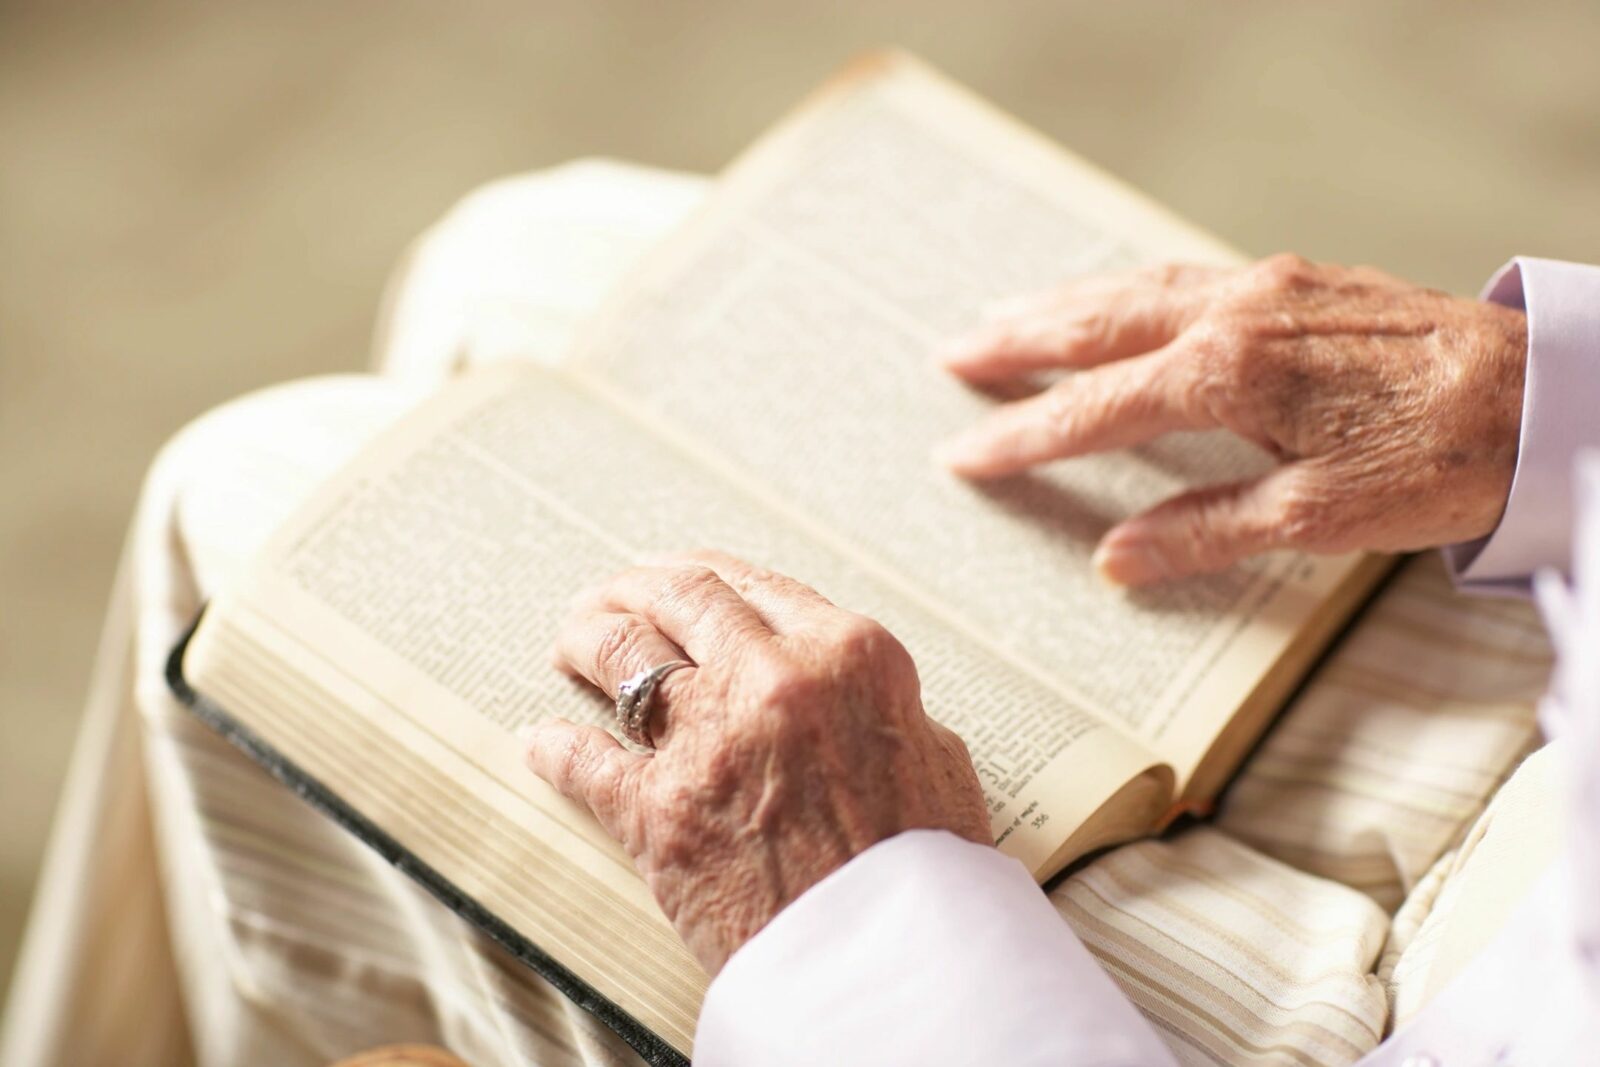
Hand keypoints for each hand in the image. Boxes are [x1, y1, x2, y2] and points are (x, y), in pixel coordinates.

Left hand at [523, 550, 990, 973]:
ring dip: (586, 637)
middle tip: (610, 593)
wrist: (892, 961)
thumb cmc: (925, 872)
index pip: (756, 584)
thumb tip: (842, 694)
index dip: (704, 571)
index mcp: (848, 655)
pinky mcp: (658, 811)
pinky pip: (586, 761)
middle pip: (680, 598)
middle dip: (634, 586)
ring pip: (623, 652)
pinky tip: (541, 741)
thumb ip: (877, 706)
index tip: (678, 572)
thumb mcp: (934, 757)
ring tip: (570, 641)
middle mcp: (772, 678)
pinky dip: (556, 748)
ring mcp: (708, 739)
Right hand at [934, 255, 1528, 584]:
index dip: (1022, 435)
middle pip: (1097, 325)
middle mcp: (1235, 314)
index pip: (1094, 408)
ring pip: (1138, 289)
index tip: (964, 452)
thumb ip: (1205, 531)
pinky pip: (1187, 277)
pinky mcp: (1300, 282)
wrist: (1542, 395)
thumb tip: (1118, 560)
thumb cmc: (1440, 459)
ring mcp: (1268, 288)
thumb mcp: (1318, 517)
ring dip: (1065, 304)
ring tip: (1008, 314)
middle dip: (1017, 341)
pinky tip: (1120, 300)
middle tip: (953, 352)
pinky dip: (1130, 290)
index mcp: (1228, 374)